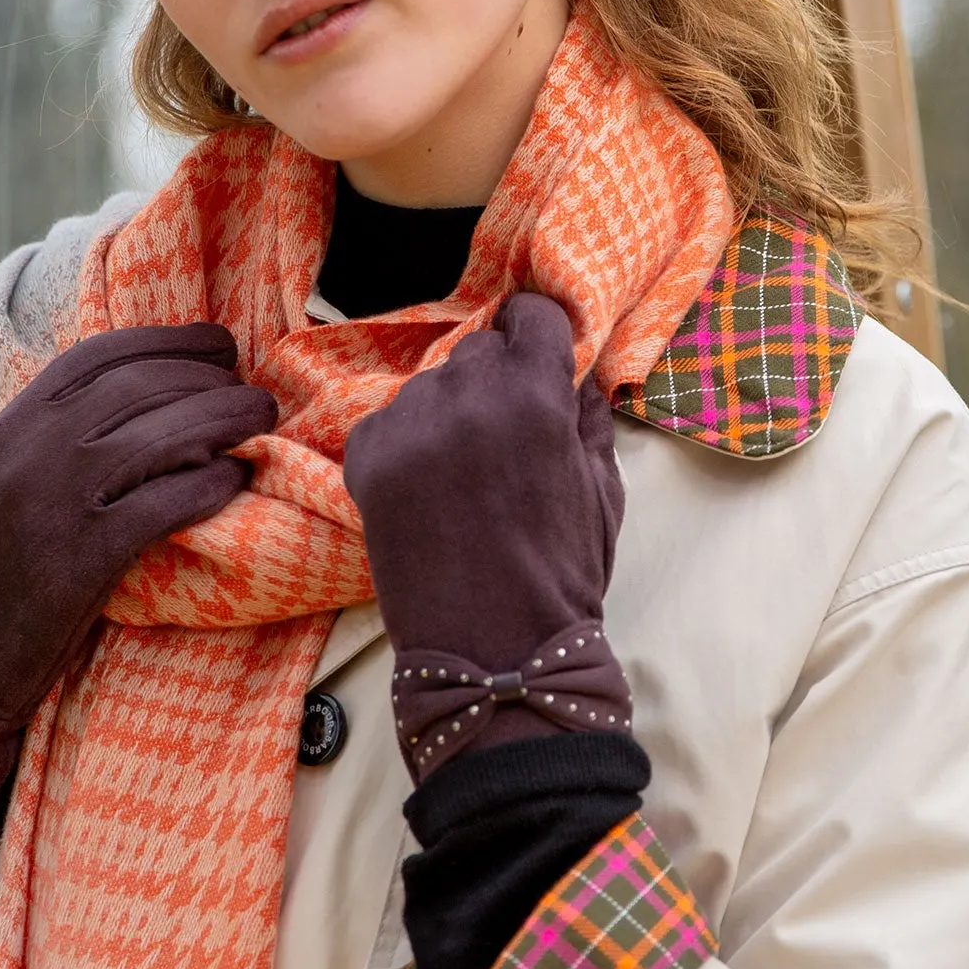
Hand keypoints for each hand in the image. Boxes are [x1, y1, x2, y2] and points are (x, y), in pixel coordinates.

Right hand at [0, 323, 276, 792]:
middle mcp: (36, 449)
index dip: (169, 341)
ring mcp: (60, 500)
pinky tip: (232, 481)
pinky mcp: (86, 556)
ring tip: (259, 421)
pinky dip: (208, 485)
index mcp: (17, 422)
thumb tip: (150, 390)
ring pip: (161, 436)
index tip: (217, 345)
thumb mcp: (10, 473)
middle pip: (141, 386)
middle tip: (251, 392)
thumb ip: (61, 429)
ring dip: (225, 420)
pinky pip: (164, 503)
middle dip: (209, 379)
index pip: (102, 353)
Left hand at [342, 293, 628, 782]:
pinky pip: (389, 420)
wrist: (492, 654)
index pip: (529, 314)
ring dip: (448, 411)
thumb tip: (580, 368)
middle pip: (479, 348)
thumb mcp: (602, 490)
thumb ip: (589, 414)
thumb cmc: (561, 574)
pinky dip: (406, 443)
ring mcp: (409, 423)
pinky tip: (425, 490)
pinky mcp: (365, 455)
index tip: (538, 359)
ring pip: (431, 384)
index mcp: (535, 394)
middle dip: (495, 380)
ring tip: (462, 473)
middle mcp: (466, 394)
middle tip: (503, 435)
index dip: (538, 337)